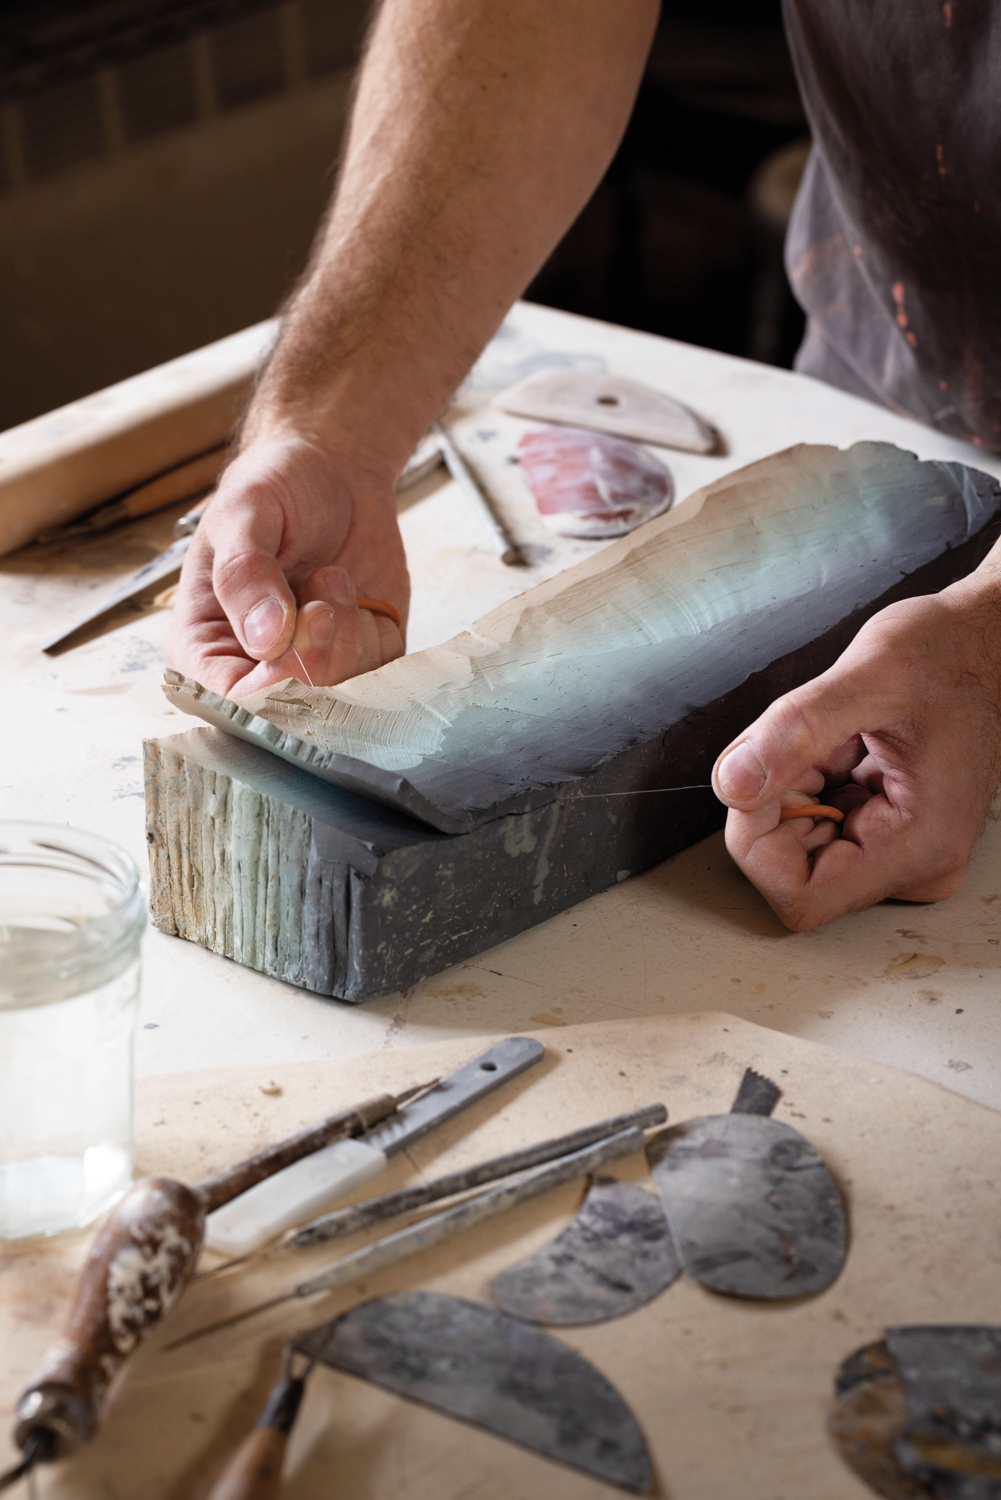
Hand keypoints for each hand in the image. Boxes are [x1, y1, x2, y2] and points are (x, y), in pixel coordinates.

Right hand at [168, 434, 408, 696]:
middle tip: (324, 586)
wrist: (331, 471)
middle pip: (293, 708)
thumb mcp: (244, 512)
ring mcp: (311, 666)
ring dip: (349, 633)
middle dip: (319, 651)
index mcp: (204, 645)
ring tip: (332, 577)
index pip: (232, 702)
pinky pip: (379, 675)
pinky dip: (376, 633)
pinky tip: (356, 594)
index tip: (299, 626)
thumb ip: (245, 572)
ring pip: (342, 696)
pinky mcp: (359, 659)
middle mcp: (255, 668)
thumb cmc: (274, 488)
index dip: (272, 681)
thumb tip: (265, 637)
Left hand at [711, 583, 1000, 928]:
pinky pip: (816, 821)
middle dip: (780, 800)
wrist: (988, 641)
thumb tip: (732, 785)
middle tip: (818, 740)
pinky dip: (811, 777)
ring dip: (797, 784)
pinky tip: (849, 742)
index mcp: (918, 847)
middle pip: (791, 869)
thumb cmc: (950, 652)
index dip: (757, 842)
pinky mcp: (886, 831)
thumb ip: (795, 731)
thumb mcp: (871, 674)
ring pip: (797, 843)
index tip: (756, 777)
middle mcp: (913, 866)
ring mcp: (900, 852)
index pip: (798, 896)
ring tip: (844, 736)